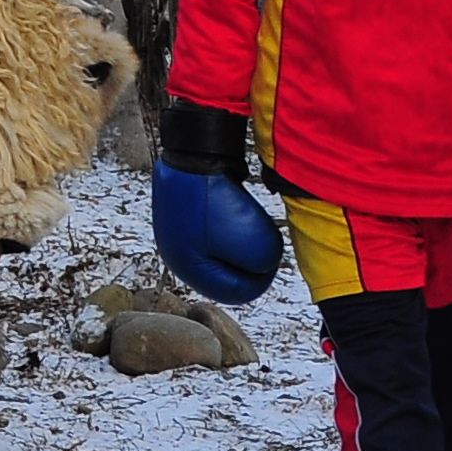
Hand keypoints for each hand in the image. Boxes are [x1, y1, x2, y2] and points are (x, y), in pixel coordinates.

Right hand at [148, 155, 280, 302]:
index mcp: (189, 270)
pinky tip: (232, 208)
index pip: (235, 292)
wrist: (195, 158)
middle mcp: (177, 256)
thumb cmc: (220, 203)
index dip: (262, 278)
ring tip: (245, 218)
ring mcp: (177, 234)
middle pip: (227, 271)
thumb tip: (265, 265)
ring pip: (221, 249)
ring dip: (240, 239)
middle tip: (261, 236)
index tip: (274, 258)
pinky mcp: (182, 216)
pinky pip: (213, 230)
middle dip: (249, 258)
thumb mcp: (257, 245)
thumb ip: (265, 265)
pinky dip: (228, 223)